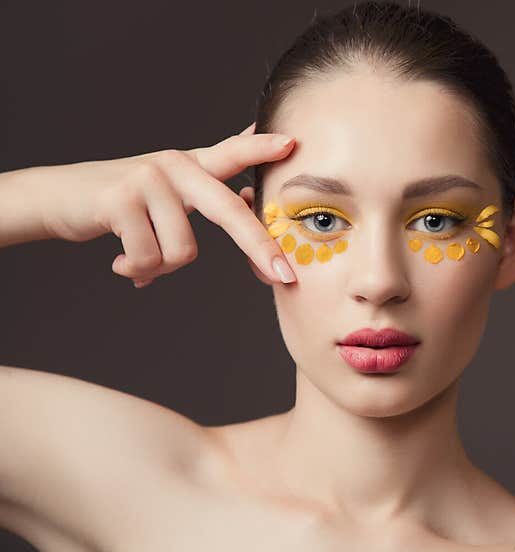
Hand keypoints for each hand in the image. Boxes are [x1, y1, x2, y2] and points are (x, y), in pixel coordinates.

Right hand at [41, 122, 296, 286]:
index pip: (232, 153)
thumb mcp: (167, 191)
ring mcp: (148, 179)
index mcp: (191, 165)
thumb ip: (206, 194)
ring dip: (160, 267)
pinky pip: (149, 257)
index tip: (292, 144)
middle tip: (284, 277)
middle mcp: (174, 165)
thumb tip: (247, 198)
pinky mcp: (121, 199)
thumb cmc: (123, 202)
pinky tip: (120, 262)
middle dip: (259, 248)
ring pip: (183, 251)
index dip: (261, 148)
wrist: (56, 197)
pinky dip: (136, 269)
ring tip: (138, 258)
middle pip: (229, 212)